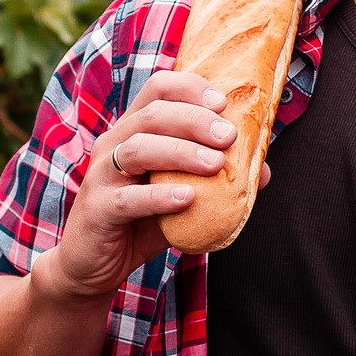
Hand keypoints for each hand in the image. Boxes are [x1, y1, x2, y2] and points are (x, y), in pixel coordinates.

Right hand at [44, 71, 266, 300]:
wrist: (91, 266)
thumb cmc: (138, 224)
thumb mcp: (181, 198)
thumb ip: (215, 182)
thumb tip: (263, 172)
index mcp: (132, 131)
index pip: (158, 88)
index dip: (191, 88)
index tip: (223, 104)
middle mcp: (113, 144)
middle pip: (152, 114)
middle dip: (195, 120)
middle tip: (228, 136)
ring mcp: (101, 175)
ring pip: (138, 148)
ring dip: (181, 152)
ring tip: (215, 164)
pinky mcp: (98, 208)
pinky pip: (128, 198)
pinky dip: (159, 196)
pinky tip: (187, 199)